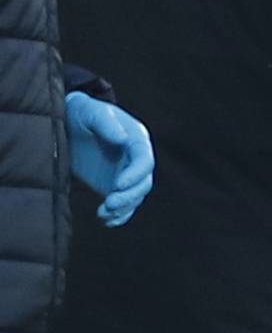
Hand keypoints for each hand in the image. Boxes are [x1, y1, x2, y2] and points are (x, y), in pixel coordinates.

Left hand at [64, 93, 154, 226]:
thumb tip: (122, 139)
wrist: (66, 123)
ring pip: (134, 196)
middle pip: (143, 182)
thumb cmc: (81, 113)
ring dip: (123, 208)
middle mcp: (134, 158)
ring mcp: (125, 173)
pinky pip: (122, 204)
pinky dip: (118, 215)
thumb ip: (106, 123)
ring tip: (103, 213)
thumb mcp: (90, 111)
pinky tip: (107, 220)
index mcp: (135, 139)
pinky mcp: (112, 186)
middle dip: (129, 196)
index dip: (135, 174)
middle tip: (109, 204)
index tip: (118, 185)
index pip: (144, 160)